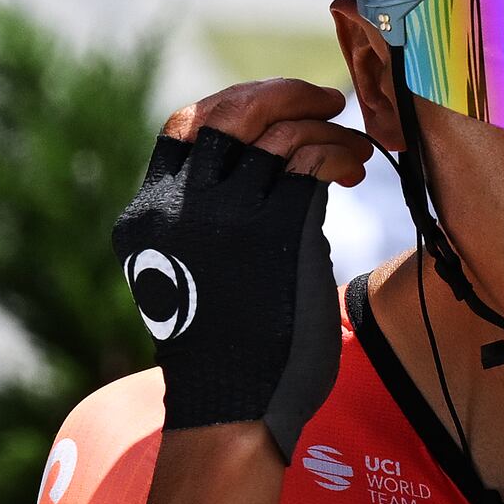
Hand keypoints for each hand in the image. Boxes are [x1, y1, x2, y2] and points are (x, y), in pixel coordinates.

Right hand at [116, 84, 358, 455]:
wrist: (231, 411)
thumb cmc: (226, 353)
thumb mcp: (197, 272)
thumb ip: (220, 220)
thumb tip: (284, 170)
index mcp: (148, 214)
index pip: (185, 126)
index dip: (235, 104)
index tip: (277, 107)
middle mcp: (179, 207)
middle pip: (228, 110)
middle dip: (284, 92)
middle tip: (327, 99)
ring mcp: (226, 217)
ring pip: (277, 130)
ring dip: (324, 125)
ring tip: (354, 142)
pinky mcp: (275, 233)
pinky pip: (310, 162)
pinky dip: (339, 152)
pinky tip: (355, 168)